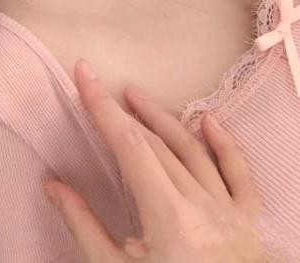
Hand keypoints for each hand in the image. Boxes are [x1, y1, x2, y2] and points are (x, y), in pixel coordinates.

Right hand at [44, 59, 265, 261]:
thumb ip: (84, 227)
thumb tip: (52, 184)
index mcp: (168, 216)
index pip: (130, 146)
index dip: (103, 107)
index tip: (84, 74)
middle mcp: (203, 204)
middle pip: (157, 146)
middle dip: (124, 113)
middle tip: (99, 87)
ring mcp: (231, 213)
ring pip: (194, 152)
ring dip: (163, 120)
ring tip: (137, 96)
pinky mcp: (249, 224)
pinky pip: (241, 175)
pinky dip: (225, 145)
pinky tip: (209, 121)